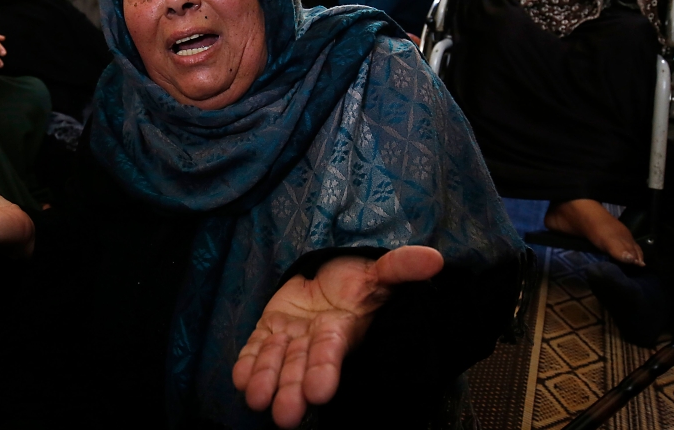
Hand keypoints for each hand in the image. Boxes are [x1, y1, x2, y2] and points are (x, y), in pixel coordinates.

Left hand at [233, 246, 443, 427]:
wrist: (330, 279)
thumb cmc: (358, 282)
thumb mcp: (380, 273)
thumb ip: (401, 268)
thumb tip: (434, 258)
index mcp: (340, 330)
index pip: (332, 352)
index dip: (325, 370)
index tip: (319, 392)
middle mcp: (313, 340)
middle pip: (301, 367)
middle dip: (292, 390)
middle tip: (285, 415)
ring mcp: (290, 337)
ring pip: (275, 361)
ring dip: (265, 379)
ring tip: (256, 399)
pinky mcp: (269, 329)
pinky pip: (255, 349)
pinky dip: (247, 364)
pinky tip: (239, 378)